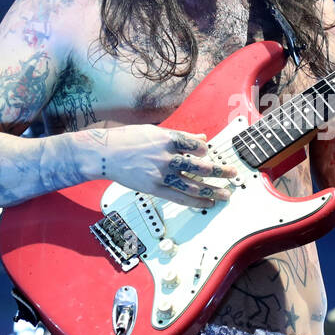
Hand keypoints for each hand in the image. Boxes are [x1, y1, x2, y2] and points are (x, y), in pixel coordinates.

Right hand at [93, 125, 237, 205]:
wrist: (103, 154)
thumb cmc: (126, 140)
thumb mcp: (154, 131)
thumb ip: (179, 137)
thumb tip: (201, 139)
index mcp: (166, 138)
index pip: (194, 144)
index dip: (204, 149)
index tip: (209, 152)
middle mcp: (166, 156)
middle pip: (199, 165)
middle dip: (219, 171)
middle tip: (232, 174)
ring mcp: (160, 174)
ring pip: (193, 184)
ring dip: (212, 190)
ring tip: (225, 194)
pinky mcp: (154, 188)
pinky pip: (179, 197)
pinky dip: (195, 201)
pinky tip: (206, 203)